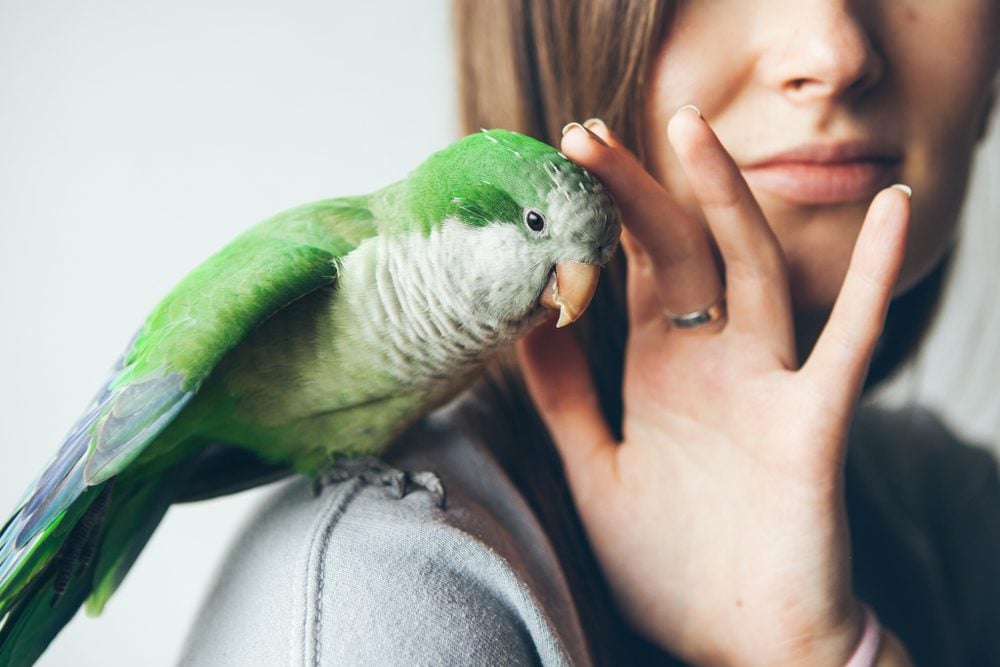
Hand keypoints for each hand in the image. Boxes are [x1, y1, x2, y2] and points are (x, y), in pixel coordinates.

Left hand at [517, 110, 911, 664]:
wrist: (741, 645)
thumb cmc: (674, 565)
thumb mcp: (600, 472)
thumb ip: (568, 401)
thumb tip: (529, 326)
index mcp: (661, 375)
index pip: (629, 274)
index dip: (595, 223)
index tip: (554, 173)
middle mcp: (712, 365)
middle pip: (675, 255)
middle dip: (633, 193)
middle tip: (583, 135)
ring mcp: (764, 386)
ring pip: (750, 272)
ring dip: (723, 200)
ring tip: (690, 130)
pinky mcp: (811, 424)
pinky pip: (849, 343)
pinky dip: (875, 278)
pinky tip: (893, 214)